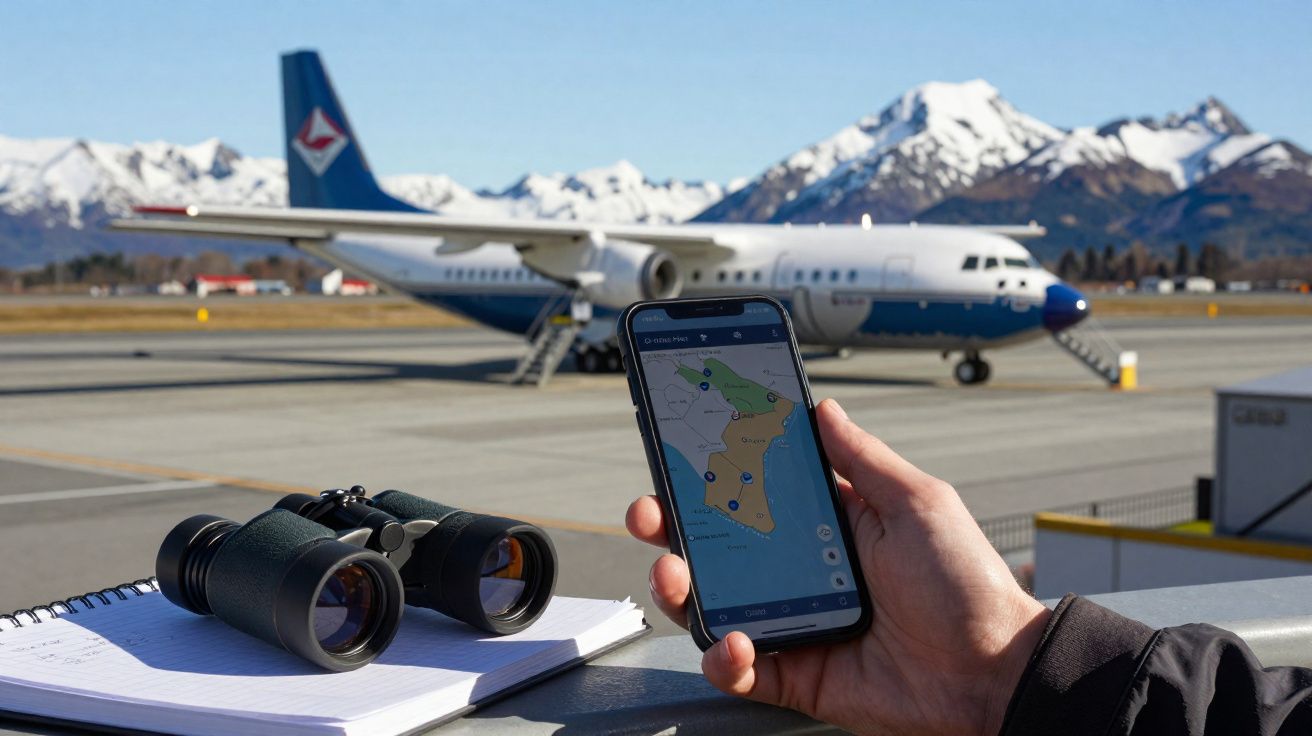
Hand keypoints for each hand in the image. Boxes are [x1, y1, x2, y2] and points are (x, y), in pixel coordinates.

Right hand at [626, 398, 1048, 735]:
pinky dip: (723, 656)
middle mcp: (800, 570)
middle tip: (649, 511)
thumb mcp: (918, 504)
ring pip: (710, 602)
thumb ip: (863, 458)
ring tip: (674, 575)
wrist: (994, 675)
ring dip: (678, 587)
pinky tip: (737, 641)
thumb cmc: (968, 588)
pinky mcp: (792, 672)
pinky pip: (736, 667)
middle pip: (715, 544)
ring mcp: (791, 621)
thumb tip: (823, 409)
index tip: (677, 448)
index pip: (752, 488)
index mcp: (827, 523)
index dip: (710, 471)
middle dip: (670, 525)